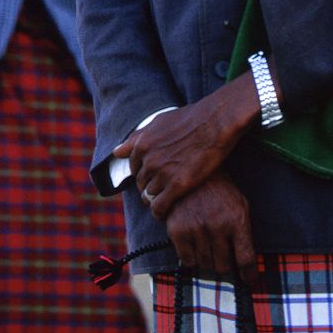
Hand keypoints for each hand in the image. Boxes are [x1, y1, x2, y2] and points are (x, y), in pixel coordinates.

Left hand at [114, 74, 260, 219]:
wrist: (216, 121)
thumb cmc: (191, 119)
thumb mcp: (159, 123)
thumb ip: (136, 138)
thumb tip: (117, 151)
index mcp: (142, 144)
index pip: (134, 168)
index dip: (144, 173)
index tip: (155, 176)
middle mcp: (149, 160)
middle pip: (141, 183)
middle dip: (149, 186)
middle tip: (163, 188)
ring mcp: (162, 173)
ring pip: (149, 196)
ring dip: (155, 199)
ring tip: (167, 200)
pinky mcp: (178, 185)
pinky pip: (160, 207)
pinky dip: (160, 212)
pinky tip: (166, 213)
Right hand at [165, 170, 257, 286]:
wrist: (192, 171)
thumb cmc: (221, 191)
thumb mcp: (240, 205)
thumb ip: (245, 233)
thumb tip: (250, 266)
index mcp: (236, 220)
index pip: (246, 259)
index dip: (249, 274)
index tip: (249, 279)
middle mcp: (217, 226)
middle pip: (223, 267)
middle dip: (223, 263)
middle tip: (221, 253)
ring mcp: (196, 229)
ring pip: (205, 265)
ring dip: (207, 259)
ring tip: (207, 244)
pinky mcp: (178, 230)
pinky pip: (187, 261)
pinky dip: (191, 257)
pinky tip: (193, 243)